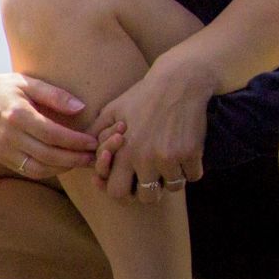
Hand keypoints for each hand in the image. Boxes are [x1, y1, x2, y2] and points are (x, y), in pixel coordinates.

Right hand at [0, 71, 95, 179]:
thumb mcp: (30, 83)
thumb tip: (81, 108)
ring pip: (38, 168)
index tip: (93, 141)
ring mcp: (4, 150)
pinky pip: (30, 171)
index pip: (51, 134)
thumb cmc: (7, 88)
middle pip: (47, 155)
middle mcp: (8, 136)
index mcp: (17, 115)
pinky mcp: (3, 158)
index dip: (75, 141)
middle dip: (74, 158)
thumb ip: (55, 95)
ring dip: (63, 168)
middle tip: (93, 156)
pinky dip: (49, 171)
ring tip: (81, 161)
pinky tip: (63, 164)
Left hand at [89, 60, 212, 202]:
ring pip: (173, 187)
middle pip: (147, 198)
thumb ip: (96, 135)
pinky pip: (193, 176)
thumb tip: (85, 154)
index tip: (130, 181)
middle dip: (149, 191)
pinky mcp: (192, 153)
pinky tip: (187, 154)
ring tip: (171, 162)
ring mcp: (170, 158)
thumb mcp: (112, 110)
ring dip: (172, 178)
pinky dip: (191, 169)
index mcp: (123, 152)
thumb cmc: (142, 95)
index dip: (123, 191)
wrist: (178, 80)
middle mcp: (145, 159)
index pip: (117, 193)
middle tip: (153, 177)